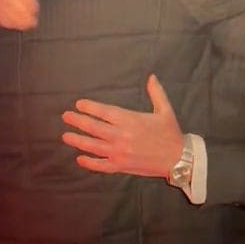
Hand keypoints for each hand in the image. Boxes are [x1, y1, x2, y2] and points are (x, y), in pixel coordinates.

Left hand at [62, 74, 183, 177]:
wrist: (178, 158)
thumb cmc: (171, 133)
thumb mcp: (165, 110)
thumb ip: (156, 92)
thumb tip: (151, 76)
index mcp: (131, 120)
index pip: (105, 112)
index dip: (90, 107)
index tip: (79, 104)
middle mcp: (122, 136)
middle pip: (94, 128)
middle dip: (78, 121)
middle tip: (66, 116)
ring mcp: (120, 153)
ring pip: (94, 146)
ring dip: (78, 141)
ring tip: (66, 136)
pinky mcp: (121, 166)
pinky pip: (101, 165)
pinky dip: (90, 163)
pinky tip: (80, 158)